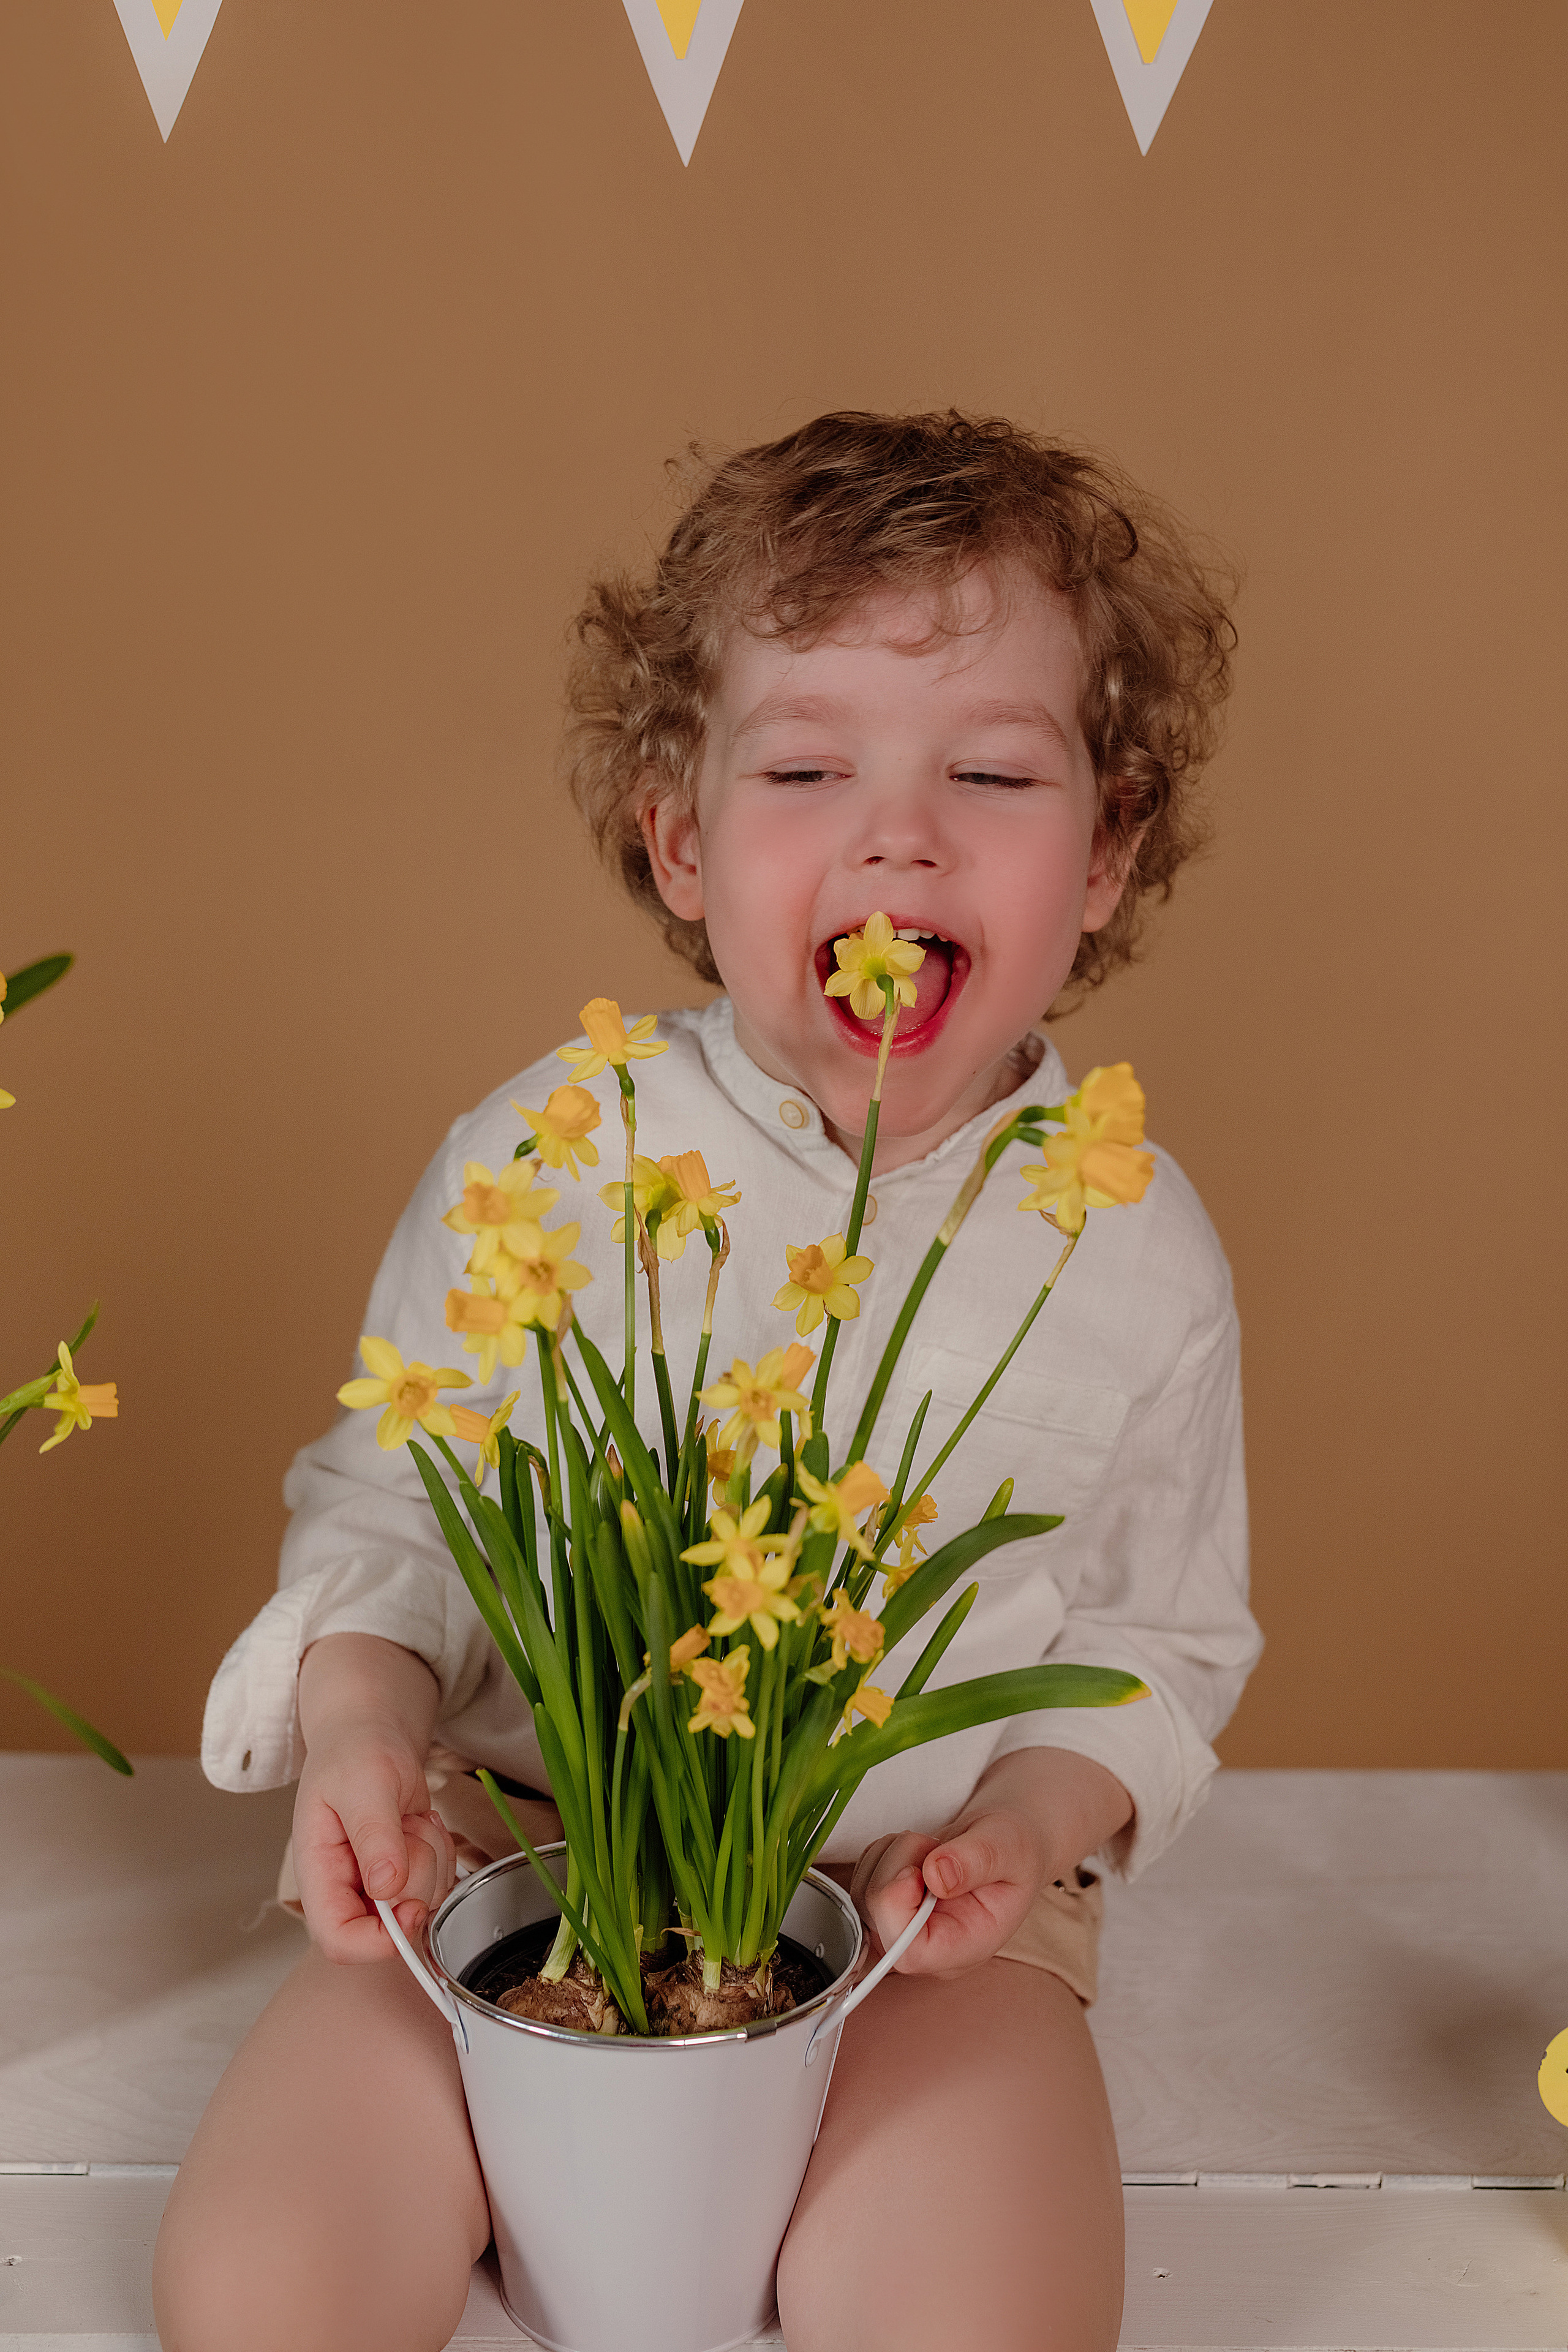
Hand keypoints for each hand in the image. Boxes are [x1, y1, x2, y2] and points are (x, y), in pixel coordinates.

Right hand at [292, 1731, 457, 1964]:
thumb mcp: (363, 1785)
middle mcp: (346, 1888)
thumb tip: (386, 1887)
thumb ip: (374, 1835)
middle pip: (391, 1925)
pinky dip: (444, 1851)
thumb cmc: (354, 1754)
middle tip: (408, 1828)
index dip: (378, 1941)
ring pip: (422, 1903)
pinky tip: (421, 1822)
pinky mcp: (406, 1874)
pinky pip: (441, 1883)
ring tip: (410, 1819)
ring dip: (433, 1858)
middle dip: (417, 1877)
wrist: (372, 1735)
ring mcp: (378, 1884)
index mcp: (318, 1874)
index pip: (338, 1941)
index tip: (410, 1908)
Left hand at [848, 1748, 1131, 1979]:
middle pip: (878, 1920)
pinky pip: (860, 1878)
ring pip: (864, 1894)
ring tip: (932, 1848)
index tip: (918, 1869)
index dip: (898, 1908)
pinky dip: (881, 1853)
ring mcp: (903, 1930)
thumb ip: (977, 1860)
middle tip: (933, 1847)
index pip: (910, 1953)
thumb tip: (936, 1875)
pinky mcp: (885, 1909)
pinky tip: (916, 1852)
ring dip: (889, 1855)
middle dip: (896, 1866)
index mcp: (965, 1948)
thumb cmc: (1014, 1851)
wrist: (1005, 1844)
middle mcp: (929, 1948)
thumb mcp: (1009, 1846)